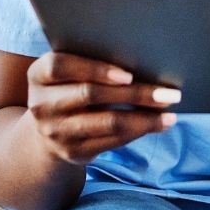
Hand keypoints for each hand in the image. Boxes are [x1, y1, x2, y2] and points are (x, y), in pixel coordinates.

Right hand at [25, 52, 179, 165]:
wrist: (47, 131)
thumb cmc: (70, 87)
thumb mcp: (69, 72)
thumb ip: (91, 60)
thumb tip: (145, 57)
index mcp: (39, 75)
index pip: (61, 66)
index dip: (95, 69)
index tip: (128, 74)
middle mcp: (42, 105)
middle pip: (90, 95)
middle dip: (135, 93)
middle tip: (169, 93)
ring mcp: (56, 132)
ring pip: (107, 123)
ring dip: (144, 118)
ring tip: (170, 113)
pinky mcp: (73, 152)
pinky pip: (112, 141)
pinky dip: (139, 131)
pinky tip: (159, 124)